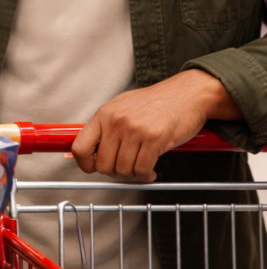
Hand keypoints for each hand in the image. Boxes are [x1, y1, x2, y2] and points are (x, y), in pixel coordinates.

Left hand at [71, 70, 240, 182]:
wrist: (188, 93)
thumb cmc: (156, 101)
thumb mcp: (122, 107)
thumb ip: (105, 127)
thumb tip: (87, 151)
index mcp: (105, 113)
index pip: (80, 147)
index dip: (85, 165)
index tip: (93, 168)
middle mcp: (117, 121)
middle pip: (103, 165)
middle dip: (114, 173)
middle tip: (124, 170)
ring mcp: (135, 130)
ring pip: (123, 170)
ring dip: (132, 175)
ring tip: (140, 169)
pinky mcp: (155, 139)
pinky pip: (142, 170)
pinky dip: (146, 176)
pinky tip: (150, 171)